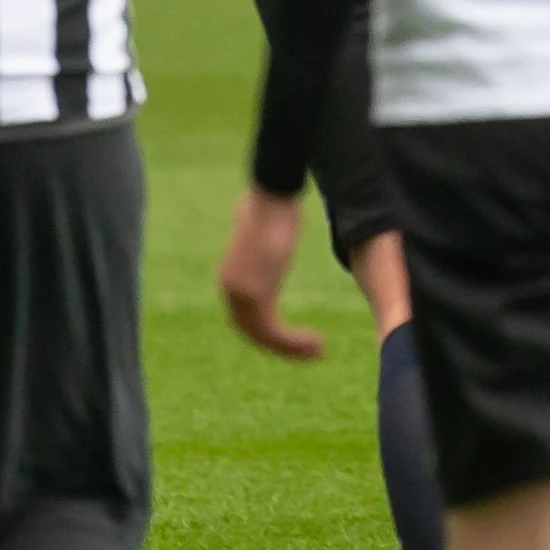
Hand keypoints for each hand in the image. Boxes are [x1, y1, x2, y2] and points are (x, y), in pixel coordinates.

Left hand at [218, 185, 322, 360]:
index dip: (271, 335)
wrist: (271, 196)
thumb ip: (264, 250)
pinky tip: (316, 343)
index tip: (296, 340)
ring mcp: (240, 295)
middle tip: (311, 352)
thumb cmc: (273, 207)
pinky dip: (294, 343)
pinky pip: (274, 331)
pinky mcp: (256, 296)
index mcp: (231, 279)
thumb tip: (271, 236)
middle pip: (253, 333)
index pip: (246, 320)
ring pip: (265, 337)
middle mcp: (230, 291)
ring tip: (319, 350)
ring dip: (292, 349)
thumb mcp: (266, 235)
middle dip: (283, 347)